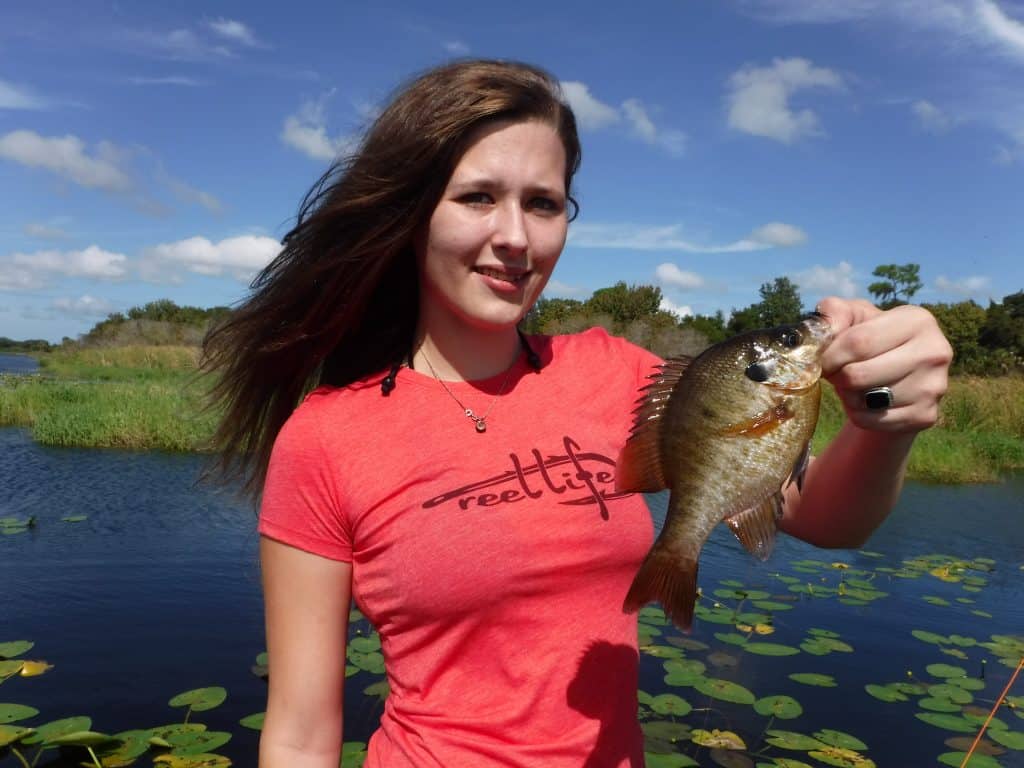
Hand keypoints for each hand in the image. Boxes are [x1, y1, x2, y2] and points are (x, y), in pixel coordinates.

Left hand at [815, 297, 952, 432]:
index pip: (858, 342)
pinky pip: (871, 420)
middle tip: (835, 373)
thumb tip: (823, 332)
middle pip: (859, 375)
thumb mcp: (853, 316)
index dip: (829, 356)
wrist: (897, 374)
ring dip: (847, 395)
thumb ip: (834, 312)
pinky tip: (865, 401)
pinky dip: (857, 413)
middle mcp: (935, 352)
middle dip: (837, 377)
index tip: (820, 360)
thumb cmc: (871, 338)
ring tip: (854, 384)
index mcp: (918, 320)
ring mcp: (934, 387)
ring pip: (864, 400)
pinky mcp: (926, 415)